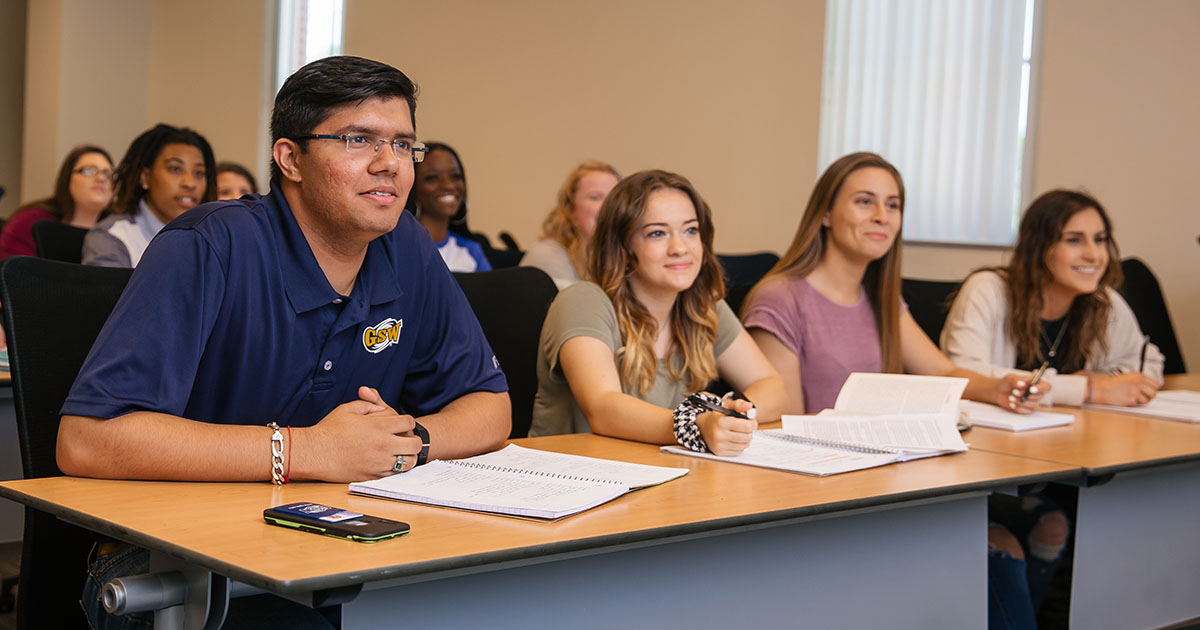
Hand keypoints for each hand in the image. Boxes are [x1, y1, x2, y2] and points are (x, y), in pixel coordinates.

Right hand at [298, 386, 419, 481]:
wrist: (314, 453)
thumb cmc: (329, 430)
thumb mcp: (348, 408)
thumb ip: (369, 404)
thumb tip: (380, 408)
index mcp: (379, 426)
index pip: (408, 422)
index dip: (406, 421)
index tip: (401, 423)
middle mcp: (383, 445)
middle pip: (415, 444)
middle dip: (413, 440)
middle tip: (406, 439)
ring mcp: (380, 462)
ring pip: (409, 462)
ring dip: (408, 456)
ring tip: (400, 453)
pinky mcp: (373, 476)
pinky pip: (394, 474)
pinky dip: (395, 468)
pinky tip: (387, 462)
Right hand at [695, 398, 756, 456]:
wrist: (702, 427)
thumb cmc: (717, 416)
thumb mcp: (726, 407)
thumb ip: (738, 404)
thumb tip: (749, 406)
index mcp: (722, 422)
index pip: (747, 426)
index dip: (752, 423)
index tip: (751, 421)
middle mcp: (719, 435)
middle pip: (747, 437)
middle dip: (750, 431)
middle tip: (746, 427)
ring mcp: (719, 445)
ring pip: (744, 445)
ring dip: (746, 439)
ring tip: (740, 433)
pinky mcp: (720, 453)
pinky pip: (739, 452)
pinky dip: (740, 446)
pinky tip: (735, 439)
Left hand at [998, 373, 1049, 413]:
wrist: (999, 392)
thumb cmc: (1007, 383)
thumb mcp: (1010, 378)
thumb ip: (1016, 380)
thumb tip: (1022, 384)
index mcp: (1036, 382)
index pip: (1046, 386)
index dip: (1041, 388)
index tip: (1030, 389)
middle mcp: (1037, 393)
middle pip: (1040, 396)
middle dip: (1026, 394)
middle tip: (1014, 391)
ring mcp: (1033, 402)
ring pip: (1034, 404)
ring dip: (1021, 401)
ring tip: (1010, 397)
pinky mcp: (1028, 409)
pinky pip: (1027, 411)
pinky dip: (1018, 408)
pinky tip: (1011, 403)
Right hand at [1090, 373, 1158, 405]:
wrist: (1100, 389)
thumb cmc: (1111, 384)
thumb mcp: (1127, 378)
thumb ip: (1139, 381)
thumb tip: (1149, 389)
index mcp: (1138, 375)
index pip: (1155, 384)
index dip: (1152, 389)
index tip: (1148, 391)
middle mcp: (1138, 382)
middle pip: (1154, 392)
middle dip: (1149, 396)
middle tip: (1142, 397)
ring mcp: (1135, 391)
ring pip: (1147, 400)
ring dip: (1141, 401)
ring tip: (1131, 398)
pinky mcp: (1131, 399)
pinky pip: (1138, 404)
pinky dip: (1133, 403)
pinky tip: (1126, 399)